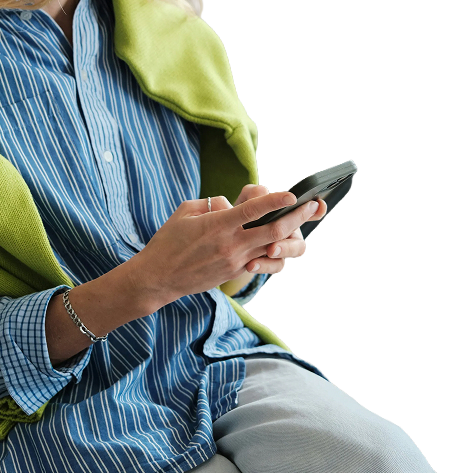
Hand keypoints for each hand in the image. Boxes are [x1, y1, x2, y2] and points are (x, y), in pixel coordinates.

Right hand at [128, 186, 326, 311]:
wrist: (159, 278)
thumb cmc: (169, 241)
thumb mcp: (186, 212)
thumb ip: (213, 204)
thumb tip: (232, 203)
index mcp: (218, 225)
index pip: (253, 210)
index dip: (275, 201)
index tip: (292, 194)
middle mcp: (231, 244)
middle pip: (273, 230)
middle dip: (297, 217)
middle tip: (314, 206)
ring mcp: (235, 261)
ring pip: (272, 248)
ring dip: (290, 236)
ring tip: (300, 225)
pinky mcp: (235, 273)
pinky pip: (261, 260)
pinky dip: (272, 250)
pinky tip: (277, 242)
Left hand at [234, 184, 326, 274]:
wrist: (225, 241)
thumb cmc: (238, 214)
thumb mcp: (243, 201)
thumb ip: (252, 194)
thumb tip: (261, 193)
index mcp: (287, 213)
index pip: (309, 211)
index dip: (317, 209)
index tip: (316, 204)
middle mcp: (290, 231)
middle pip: (303, 229)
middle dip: (297, 226)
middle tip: (290, 220)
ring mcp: (282, 247)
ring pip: (295, 250)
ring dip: (285, 248)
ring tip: (271, 249)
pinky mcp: (270, 262)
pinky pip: (275, 266)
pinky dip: (264, 266)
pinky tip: (251, 265)